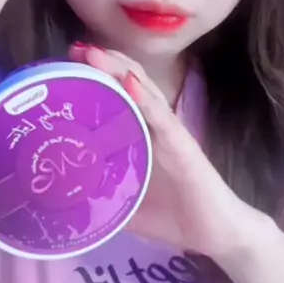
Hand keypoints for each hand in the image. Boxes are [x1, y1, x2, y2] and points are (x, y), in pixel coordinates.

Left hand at [69, 44, 264, 262]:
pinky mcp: (183, 146)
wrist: (218, 236)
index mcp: (144, 134)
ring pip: (144, 91)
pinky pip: (162, 118)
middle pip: (129, 83)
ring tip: (94, 53)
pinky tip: (130, 83)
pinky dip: (145, 99)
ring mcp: (171, 132)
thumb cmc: (174, 218)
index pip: (119, 94)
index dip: (97, 75)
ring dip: (119, 69)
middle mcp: (157, 125)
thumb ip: (101, 197)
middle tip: (74, 47)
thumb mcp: (126, 206)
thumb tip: (65, 201)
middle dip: (103, 62)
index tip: (68, 61)